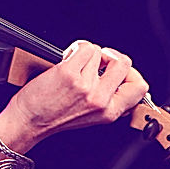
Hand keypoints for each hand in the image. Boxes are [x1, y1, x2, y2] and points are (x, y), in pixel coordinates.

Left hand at [0, 41, 148, 154]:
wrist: (29, 120)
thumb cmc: (54, 117)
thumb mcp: (93, 116)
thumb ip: (110, 100)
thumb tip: (123, 81)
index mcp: (110, 112)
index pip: (140, 87)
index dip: (132, 73)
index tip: (120, 68)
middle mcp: (100, 100)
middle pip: (124, 63)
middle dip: (112, 56)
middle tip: (100, 59)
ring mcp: (85, 86)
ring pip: (99, 52)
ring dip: (87, 54)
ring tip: (75, 64)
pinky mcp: (69, 74)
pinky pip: (84, 47)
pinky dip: (75, 48)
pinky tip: (67, 59)